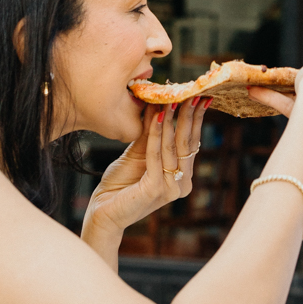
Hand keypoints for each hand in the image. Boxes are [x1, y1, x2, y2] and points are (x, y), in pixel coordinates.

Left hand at [81, 99, 208, 247]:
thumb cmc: (120, 183)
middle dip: (190, 115)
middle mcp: (182, 183)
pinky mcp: (155, 191)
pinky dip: (157, 135)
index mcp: (183, 175)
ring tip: (173, 99)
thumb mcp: (139, 152)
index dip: (196, 119)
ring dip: (173, 121)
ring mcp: (171, 189)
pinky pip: (157, 157)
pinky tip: (158, 117)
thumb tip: (161, 102)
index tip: (199, 96)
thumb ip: (151, 133)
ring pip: (174, 148)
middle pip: (188, 143)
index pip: (192, 142)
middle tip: (192, 93)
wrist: (103, 211)